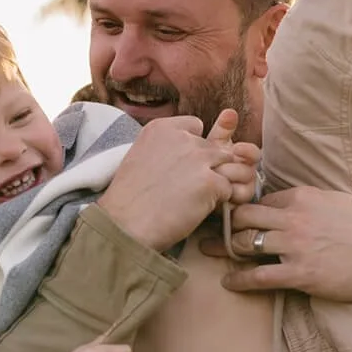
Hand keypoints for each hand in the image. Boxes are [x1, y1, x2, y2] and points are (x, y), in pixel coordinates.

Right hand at [97, 110, 259, 250]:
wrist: (124, 226)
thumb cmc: (129, 200)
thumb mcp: (141, 157)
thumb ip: (167, 148)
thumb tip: (189, 153)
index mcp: (162, 128)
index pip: (195, 125)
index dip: (194, 147)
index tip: (181, 166)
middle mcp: (182, 138)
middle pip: (214, 147)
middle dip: (208, 166)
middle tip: (189, 189)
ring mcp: (198, 159)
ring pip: (227, 166)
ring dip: (217, 183)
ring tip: (196, 199)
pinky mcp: (210, 182)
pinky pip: (228, 188)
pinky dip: (218, 202)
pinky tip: (197, 210)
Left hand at [201, 187, 351, 303]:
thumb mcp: (335, 201)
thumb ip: (307, 201)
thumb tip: (283, 202)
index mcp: (303, 196)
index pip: (259, 198)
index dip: (241, 207)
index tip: (228, 214)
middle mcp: (295, 217)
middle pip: (244, 216)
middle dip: (225, 224)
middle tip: (210, 231)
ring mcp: (297, 246)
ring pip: (246, 243)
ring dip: (226, 249)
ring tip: (213, 253)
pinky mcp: (302, 274)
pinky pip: (259, 277)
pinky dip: (238, 280)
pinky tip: (228, 282)